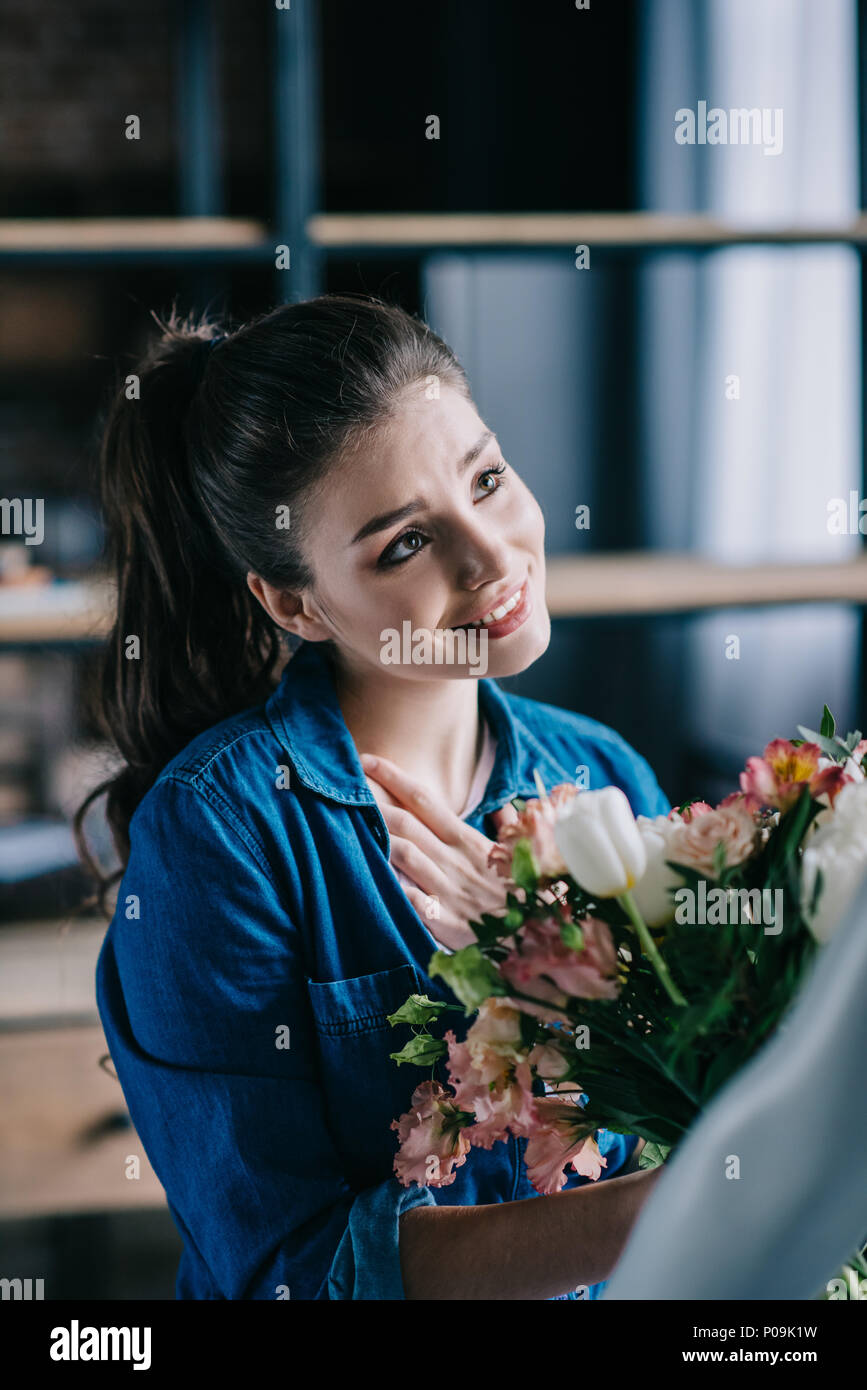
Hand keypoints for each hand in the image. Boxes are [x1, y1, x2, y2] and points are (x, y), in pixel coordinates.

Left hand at [360, 753, 511, 950]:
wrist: (539, 936)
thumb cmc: (528, 894)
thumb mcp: (523, 855)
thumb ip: (509, 828)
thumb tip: (504, 806)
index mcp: (469, 840)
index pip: (426, 801)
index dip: (395, 778)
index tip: (368, 760)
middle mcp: (454, 860)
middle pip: (406, 823)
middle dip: (373, 803)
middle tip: (344, 787)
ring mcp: (447, 890)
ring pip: (403, 855)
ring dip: (374, 837)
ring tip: (346, 823)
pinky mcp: (443, 920)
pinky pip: (409, 899)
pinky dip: (388, 886)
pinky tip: (365, 875)